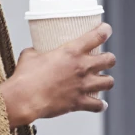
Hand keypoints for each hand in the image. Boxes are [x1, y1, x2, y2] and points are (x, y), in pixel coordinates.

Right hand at [0, 23, 115, 127]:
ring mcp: (83, 86)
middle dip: (109, 59)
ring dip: (107, 80)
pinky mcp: (79, 102)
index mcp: (71, 51)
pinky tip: (100, 104)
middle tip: (104, 59)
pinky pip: (98, 105)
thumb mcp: (30, 55)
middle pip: (110, 60)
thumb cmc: (25, 76)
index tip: (106, 29)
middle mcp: (82, 67)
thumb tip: (36, 52)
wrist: (24, 98)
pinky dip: (100, 105)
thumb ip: (37, 52)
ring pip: (109, 82)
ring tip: (103, 80)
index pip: (97, 36)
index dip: (105, 30)